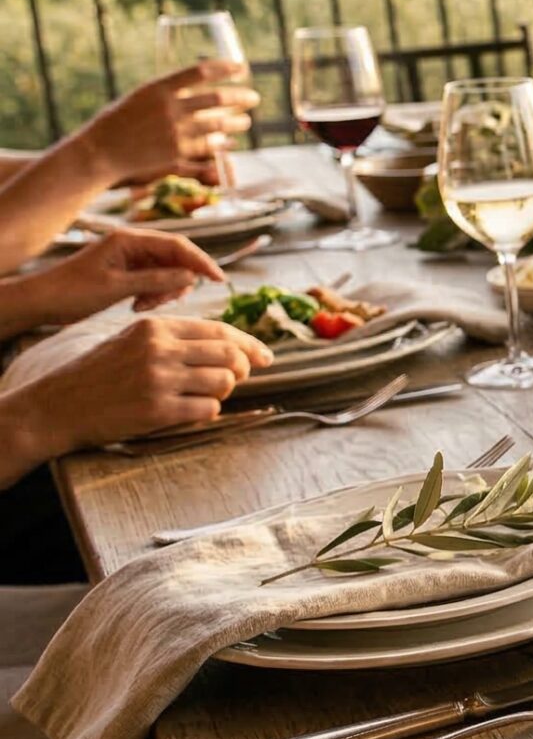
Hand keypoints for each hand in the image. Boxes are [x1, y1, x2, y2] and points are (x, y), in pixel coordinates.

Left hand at [0, 228, 226, 330]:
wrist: (40, 302)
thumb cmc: (71, 291)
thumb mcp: (116, 287)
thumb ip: (156, 281)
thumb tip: (191, 278)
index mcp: (129, 240)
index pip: (178, 245)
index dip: (201, 261)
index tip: (218, 279)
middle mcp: (132, 245)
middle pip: (176, 258)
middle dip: (178, 281)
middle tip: (164, 302)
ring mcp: (130, 259)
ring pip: (167, 272)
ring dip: (164, 291)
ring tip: (144, 306)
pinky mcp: (127, 273)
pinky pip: (154, 281)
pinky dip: (154, 295)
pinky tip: (138, 306)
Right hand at [11, 318, 272, 456]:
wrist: (59, 405)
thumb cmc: (101, 373)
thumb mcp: (132, 339)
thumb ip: (176, 338)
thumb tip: (232, 346)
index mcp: (155, 327)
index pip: (220, 330)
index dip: (249, 344)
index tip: (266, 355)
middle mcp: (159, 349)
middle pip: (230, 355)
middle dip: (243, 368)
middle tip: (239, 378)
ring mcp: (159, 380)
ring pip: (225, 382)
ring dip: (224, 391)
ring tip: (205, 394)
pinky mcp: (158, 411)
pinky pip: (208, 409)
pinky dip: (208, 411)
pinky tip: (190, 410)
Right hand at [73, 61, 258, 186]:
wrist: (99, 152)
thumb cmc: (117, 121)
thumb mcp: (140, 97)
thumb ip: (168, 93)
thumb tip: (199, 88)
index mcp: (158, 88)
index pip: (200, 71)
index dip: (225, 68)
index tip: (241, 67)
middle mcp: (169, 109)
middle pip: (217, 99)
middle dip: (241, 97)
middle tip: (254, 98)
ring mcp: (175, 133)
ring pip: (219, 126)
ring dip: (237, 123)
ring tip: (245, 121)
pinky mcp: (177, 155)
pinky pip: (209, 149)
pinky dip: (223, 146)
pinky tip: (229, 144)